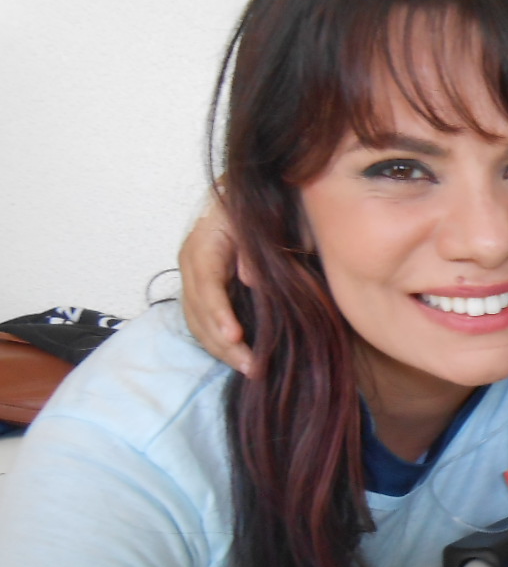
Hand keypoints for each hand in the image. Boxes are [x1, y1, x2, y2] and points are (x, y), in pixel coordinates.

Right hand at [179, 193, 253, 374]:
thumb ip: (254, 249)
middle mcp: (191, 264)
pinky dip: (217, 344)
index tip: (235, 337)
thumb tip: (250, 279)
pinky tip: (238, 358)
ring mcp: (192, 278)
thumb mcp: (257, 222)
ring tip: (251, 370)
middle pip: (199, 311)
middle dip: (224, 344)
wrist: (241, 196)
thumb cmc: (255, 208)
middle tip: (254, 367)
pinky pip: (201, 323)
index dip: (219, 313)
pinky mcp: (200, 290)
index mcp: (203, 245)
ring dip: (221, 350)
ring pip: (197, 322)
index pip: (207, 285)